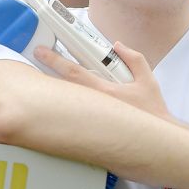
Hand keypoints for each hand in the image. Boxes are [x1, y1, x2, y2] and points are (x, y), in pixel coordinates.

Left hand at [33, 41, 171, 118]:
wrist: (156, 142)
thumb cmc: (152, 112)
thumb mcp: (148, 81)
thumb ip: (134, 59)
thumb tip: (118, 46)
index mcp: (105, 92)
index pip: (74, 73)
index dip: (55, 60)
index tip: (41, 51)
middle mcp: (93, 106)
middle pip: (62, 87)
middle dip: (45, 74)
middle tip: (32, 61)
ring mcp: (90, 120)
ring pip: (65, 102)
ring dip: (51, 91)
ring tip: (37, 79)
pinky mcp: (90, 131)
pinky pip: (71, 117)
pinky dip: (61, 108)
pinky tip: (52, 104)